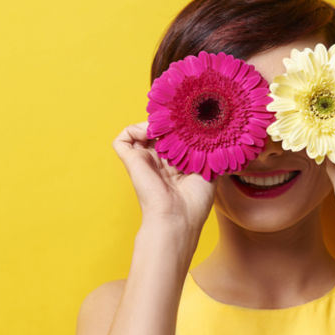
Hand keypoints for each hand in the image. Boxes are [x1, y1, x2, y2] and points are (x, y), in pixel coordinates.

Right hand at [111, 121, 214, 236]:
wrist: (178, 218)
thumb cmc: (196, 201)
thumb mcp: (209, 169)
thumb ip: (208, 149)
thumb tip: (212, 129)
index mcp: (176, 163)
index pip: (174, 135)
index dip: (180, 124)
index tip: (190, 117)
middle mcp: (159, 160)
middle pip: (157, 130)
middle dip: (167, 120)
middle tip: (178, 117)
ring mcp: (144, 160)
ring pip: (140, 130)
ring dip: (151, 123)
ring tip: (164, 126)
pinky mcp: (131, 160)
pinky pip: (122, 138)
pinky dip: (133, 129)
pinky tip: (150, 133)